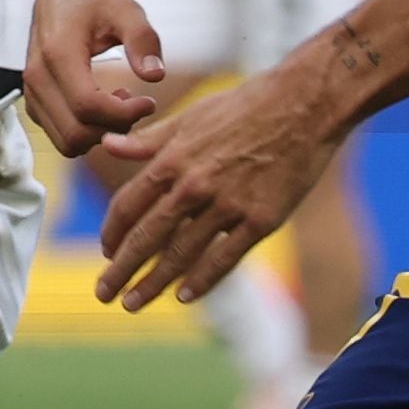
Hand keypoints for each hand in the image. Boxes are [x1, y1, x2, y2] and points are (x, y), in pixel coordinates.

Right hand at [24, 0, 167, 157]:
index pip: (87, 107)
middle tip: (138, 105)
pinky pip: (59, 133)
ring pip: (66, 141)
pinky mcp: (34, 99)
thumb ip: (143, 40)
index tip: (150, 102)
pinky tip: (104, 102)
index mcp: (58, 53)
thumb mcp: (127, 10)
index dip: (124, 115)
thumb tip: (155, 75)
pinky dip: (85, 130)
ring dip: (99, 133)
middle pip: (76, 133)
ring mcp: (31, 91)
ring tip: (122, 103)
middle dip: (113, 128)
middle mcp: (37, 76)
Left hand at [94, 65, 345, 309]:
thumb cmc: (245, 106)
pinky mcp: (261, 220)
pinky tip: (184, 296)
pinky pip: (225, 258)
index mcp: (173, 159)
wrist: (304, 104)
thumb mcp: (190, 116)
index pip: (128, 205)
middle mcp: (194, 185)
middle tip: (103, 294)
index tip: (106, 252)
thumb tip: (107, 144)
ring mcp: (228, 205)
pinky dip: (202, 281)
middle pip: (146, 237)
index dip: (112, 233)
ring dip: (153, 283)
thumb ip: (148, 139)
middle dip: (121, 269)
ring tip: (132, 304)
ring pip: (181, 254)